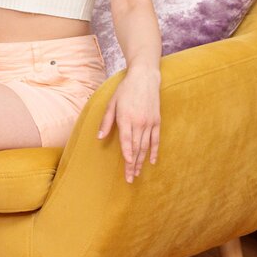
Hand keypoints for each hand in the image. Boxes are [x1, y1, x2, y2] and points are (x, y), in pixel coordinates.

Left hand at [98, 69, 160, 183]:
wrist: (144, 78)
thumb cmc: (124, 90)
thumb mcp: (111, 103)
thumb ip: (106, 121)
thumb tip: (100, 137)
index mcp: (126, 118)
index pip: (127, 141)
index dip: (127, 155)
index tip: (127, 168)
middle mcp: (139, 122)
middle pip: (136, 148)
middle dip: (133, 164)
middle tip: (130, 179)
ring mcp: (149, 123)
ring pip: (146, 146)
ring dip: (142, 161)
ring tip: (138, 173)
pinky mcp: (156, 121)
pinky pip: (156, 140)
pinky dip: (154, 151)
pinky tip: (151, 161)